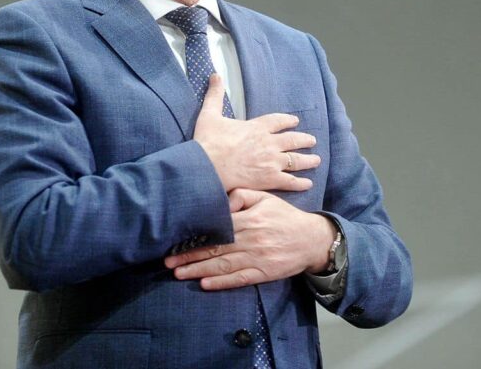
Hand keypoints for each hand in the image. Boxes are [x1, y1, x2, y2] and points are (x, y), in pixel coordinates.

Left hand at [164, 189, 336, 289]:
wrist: (311, 239)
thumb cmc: (285, 217)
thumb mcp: (265, 198)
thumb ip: (242, 196)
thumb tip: (222, 203)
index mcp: (250, 219)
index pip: (217, 229)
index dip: (195, 235)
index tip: (176, 240)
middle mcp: (251, 239)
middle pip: (215, 249)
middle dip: (190, 256)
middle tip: (169, 261)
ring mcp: (257, 258)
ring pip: (223, 265)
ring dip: (199, 270)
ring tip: (179, 274)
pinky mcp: (264, 273)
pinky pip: (239, 279)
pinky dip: (221, 283)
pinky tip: (205, 284)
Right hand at [194, 74, 319, 191]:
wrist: (207, 167)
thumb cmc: (207, 142)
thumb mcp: (209, 114)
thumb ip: (215, 95)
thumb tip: (215, 75)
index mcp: (256, 127)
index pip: (278, 121)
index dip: (288, 120)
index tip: (295, 121)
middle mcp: (268, 143)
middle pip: (292, 140)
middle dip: (304, 140)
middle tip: (312, 140)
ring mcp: (271, 162)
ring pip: (295, 160)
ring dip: (307, 160)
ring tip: (316, 160)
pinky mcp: (268, 179)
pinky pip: (290, 181)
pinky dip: (300, 183)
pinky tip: (308, 183)